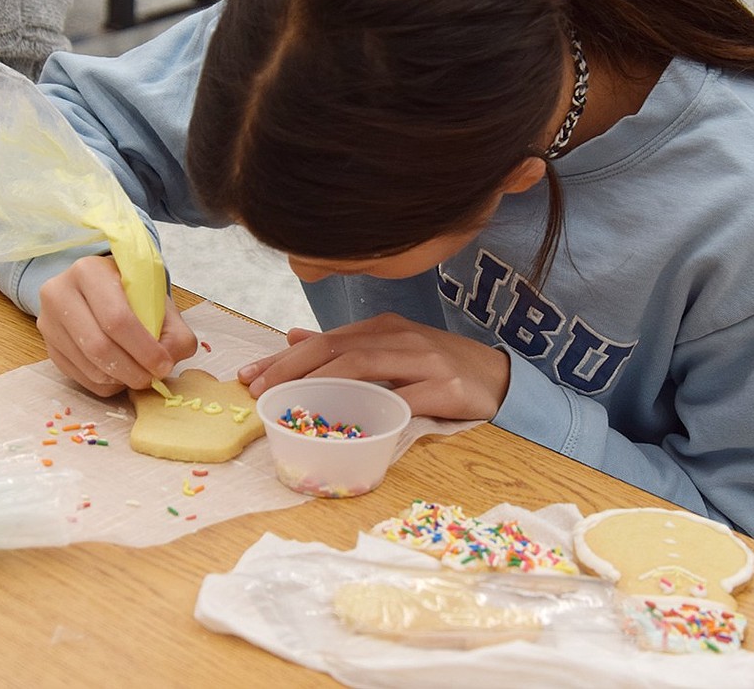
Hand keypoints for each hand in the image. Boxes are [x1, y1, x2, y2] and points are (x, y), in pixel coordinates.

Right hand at [36, 255, 196, 395]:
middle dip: (132, 370)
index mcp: (89, 272)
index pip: (116, 319)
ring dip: (121, 379)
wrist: (100, 288)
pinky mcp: (49, 346)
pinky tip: (121, 374)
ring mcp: (48, 321)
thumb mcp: (158, 300)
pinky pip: (80, 377)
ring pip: (88, 366)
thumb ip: (173, 331)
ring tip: (140, 374)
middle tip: (153, 378)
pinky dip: (107, 384)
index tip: (163, 365)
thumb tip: (166, 362)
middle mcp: (60, 293)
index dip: (144, 349)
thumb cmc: (132, 293)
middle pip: (98, 346)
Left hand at [237, 313, 508, 419]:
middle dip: (291, 369)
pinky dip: (374, 412)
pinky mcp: (449, 388)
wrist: (503, 379)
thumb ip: (348, 346)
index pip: (326, 338)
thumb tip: (293, 337)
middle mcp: (402, 337)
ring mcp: (426, 361)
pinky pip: (404, 400)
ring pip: (363, 367)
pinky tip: (349, 425)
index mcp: (385, 327)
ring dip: (319, 385)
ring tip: (288, 404)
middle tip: (258, 391)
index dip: (284, 358)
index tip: (249, 376)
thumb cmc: (442, 368)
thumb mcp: (393, 349)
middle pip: (337, 349)